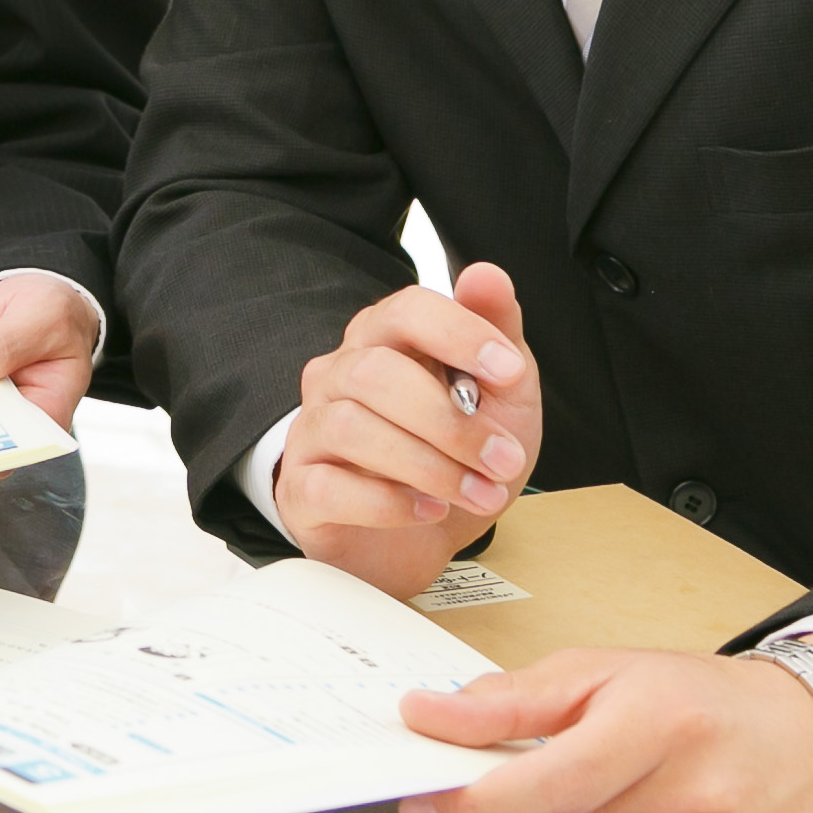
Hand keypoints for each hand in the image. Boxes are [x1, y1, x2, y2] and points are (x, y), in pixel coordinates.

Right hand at [273, 263, 537, 600]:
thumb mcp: (499, 395)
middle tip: (503, 459)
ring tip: (479, 493)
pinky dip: (389, 502)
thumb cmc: (458, 454)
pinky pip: (330, 486)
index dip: (458, 334)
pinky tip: (429, 510)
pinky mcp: (301, 490)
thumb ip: (497, 332)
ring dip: (430, 466)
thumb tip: (486, 274)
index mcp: (384, 341)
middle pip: (375, 372)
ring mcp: (313, 431)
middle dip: (450, 421)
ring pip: (352, 428)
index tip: (510, 371)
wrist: (424, 538)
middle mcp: (338, 376)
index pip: (405, 311)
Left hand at [395, 643, 812, 812]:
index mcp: (660, 725)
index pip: (544, 786)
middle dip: (519, 808)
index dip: (471, 800)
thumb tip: (427, 716)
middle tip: (540, 773)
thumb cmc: (700, 702)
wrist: (809, 746)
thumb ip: (510, 699)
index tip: (422, 799)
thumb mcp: (603, 670)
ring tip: (605, 795)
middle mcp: (694, 801)